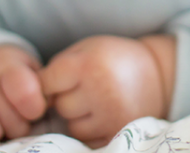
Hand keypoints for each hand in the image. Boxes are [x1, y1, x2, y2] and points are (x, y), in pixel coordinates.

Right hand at [0, 44, 46, 146]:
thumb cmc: (10, 75)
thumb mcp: (29, 71)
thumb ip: (42, 88)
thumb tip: (52, 105)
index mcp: (8, 65)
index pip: (22, 88)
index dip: (33, 107)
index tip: (35, 110)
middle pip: (5, 112)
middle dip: (17, 124)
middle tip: (19, 121)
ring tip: (3, 130)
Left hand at [40, 35, 174, 147]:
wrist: (156, 74)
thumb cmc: (111, 58)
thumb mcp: (85, 49)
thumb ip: (57, 69)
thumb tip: (33, 99)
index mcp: (89, 64)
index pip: (46, 83)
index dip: (49, 82)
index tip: (60, 79)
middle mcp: (101, 90)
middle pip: (60, 107)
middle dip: (66, 99)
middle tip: (86, 88)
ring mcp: (112, 115)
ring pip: (73, 127)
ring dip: (79, 117)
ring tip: (97, 101)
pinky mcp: (119, 133)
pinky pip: (89, 140)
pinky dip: (92, 130)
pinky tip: (104, 114)